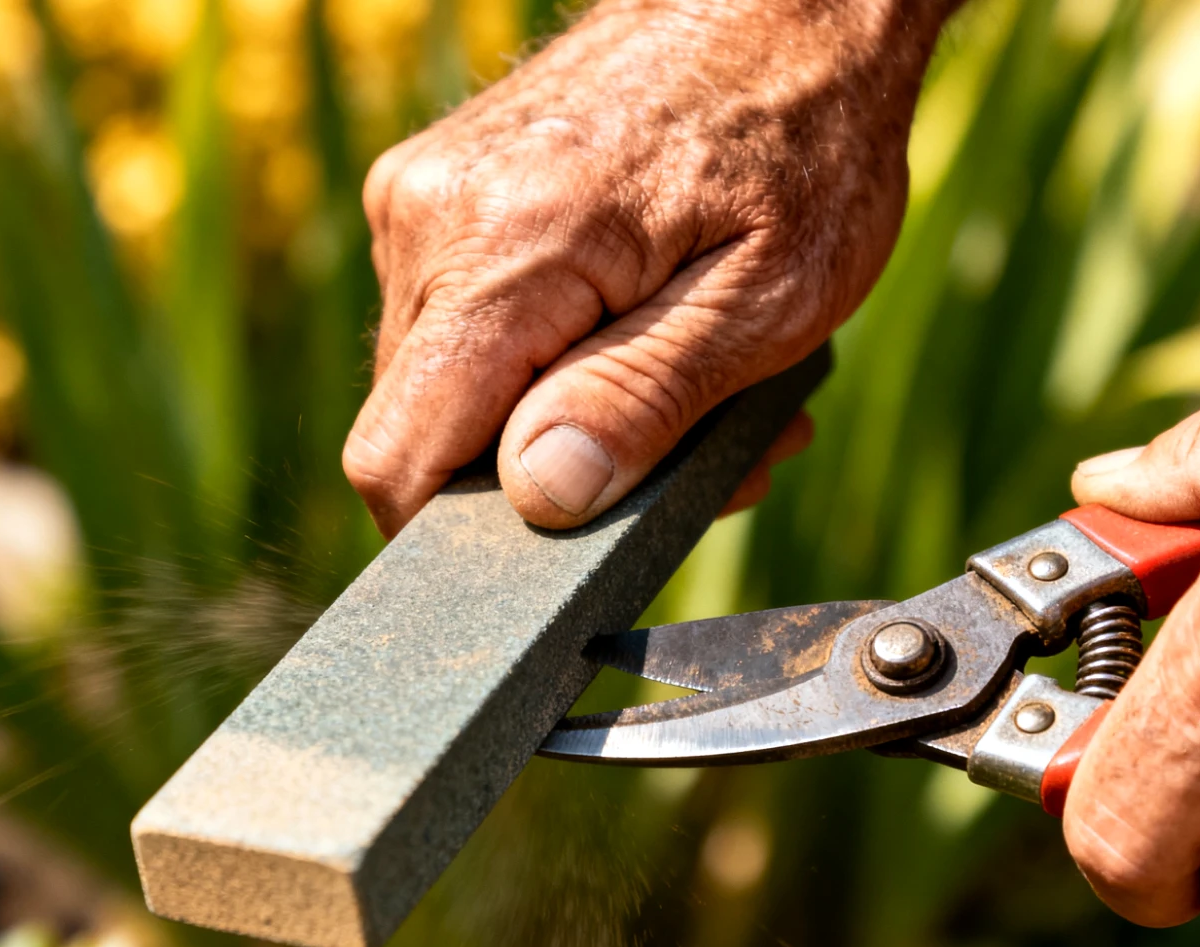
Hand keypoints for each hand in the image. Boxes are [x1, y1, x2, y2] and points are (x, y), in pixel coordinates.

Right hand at [344, 0, 952, 535]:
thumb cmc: (802, 138)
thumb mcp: (761, 297)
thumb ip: (640, 399)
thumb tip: (539, 497)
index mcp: (500, 248)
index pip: (397, 461)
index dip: (458, 544)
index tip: (558, 554)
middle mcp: (429, 217)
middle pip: (422, 432)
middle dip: (542, 481)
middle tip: (694, 457)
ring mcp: (427, 197)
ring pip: (449, 383)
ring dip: (558, 417)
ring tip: (696, 381)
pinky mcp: (446, 193)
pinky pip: (466, 322)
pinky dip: (551, 357)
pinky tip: (650, 334)